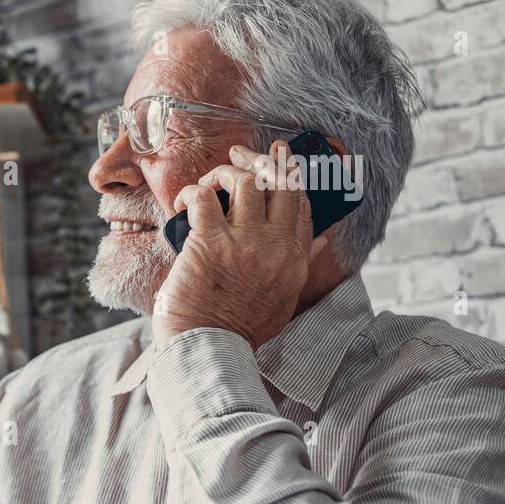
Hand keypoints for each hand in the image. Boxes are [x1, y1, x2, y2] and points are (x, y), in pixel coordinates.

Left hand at [152, 141, 327, 350]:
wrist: (207, 349)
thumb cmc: (236, 328)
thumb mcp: (283, 299)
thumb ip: (301, 266)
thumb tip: (322, 239)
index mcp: (295, 260)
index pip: (302, 204)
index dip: (290, 175)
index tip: (279, 158)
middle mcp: (276, 247)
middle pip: (281, 184)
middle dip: (261, 159)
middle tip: (240, 153)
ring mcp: (245, 243)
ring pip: (245, 182)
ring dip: (224, 173)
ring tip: (207, 183)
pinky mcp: (210, 243)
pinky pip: (203, 197)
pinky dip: (191, 192)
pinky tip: (183, 202)